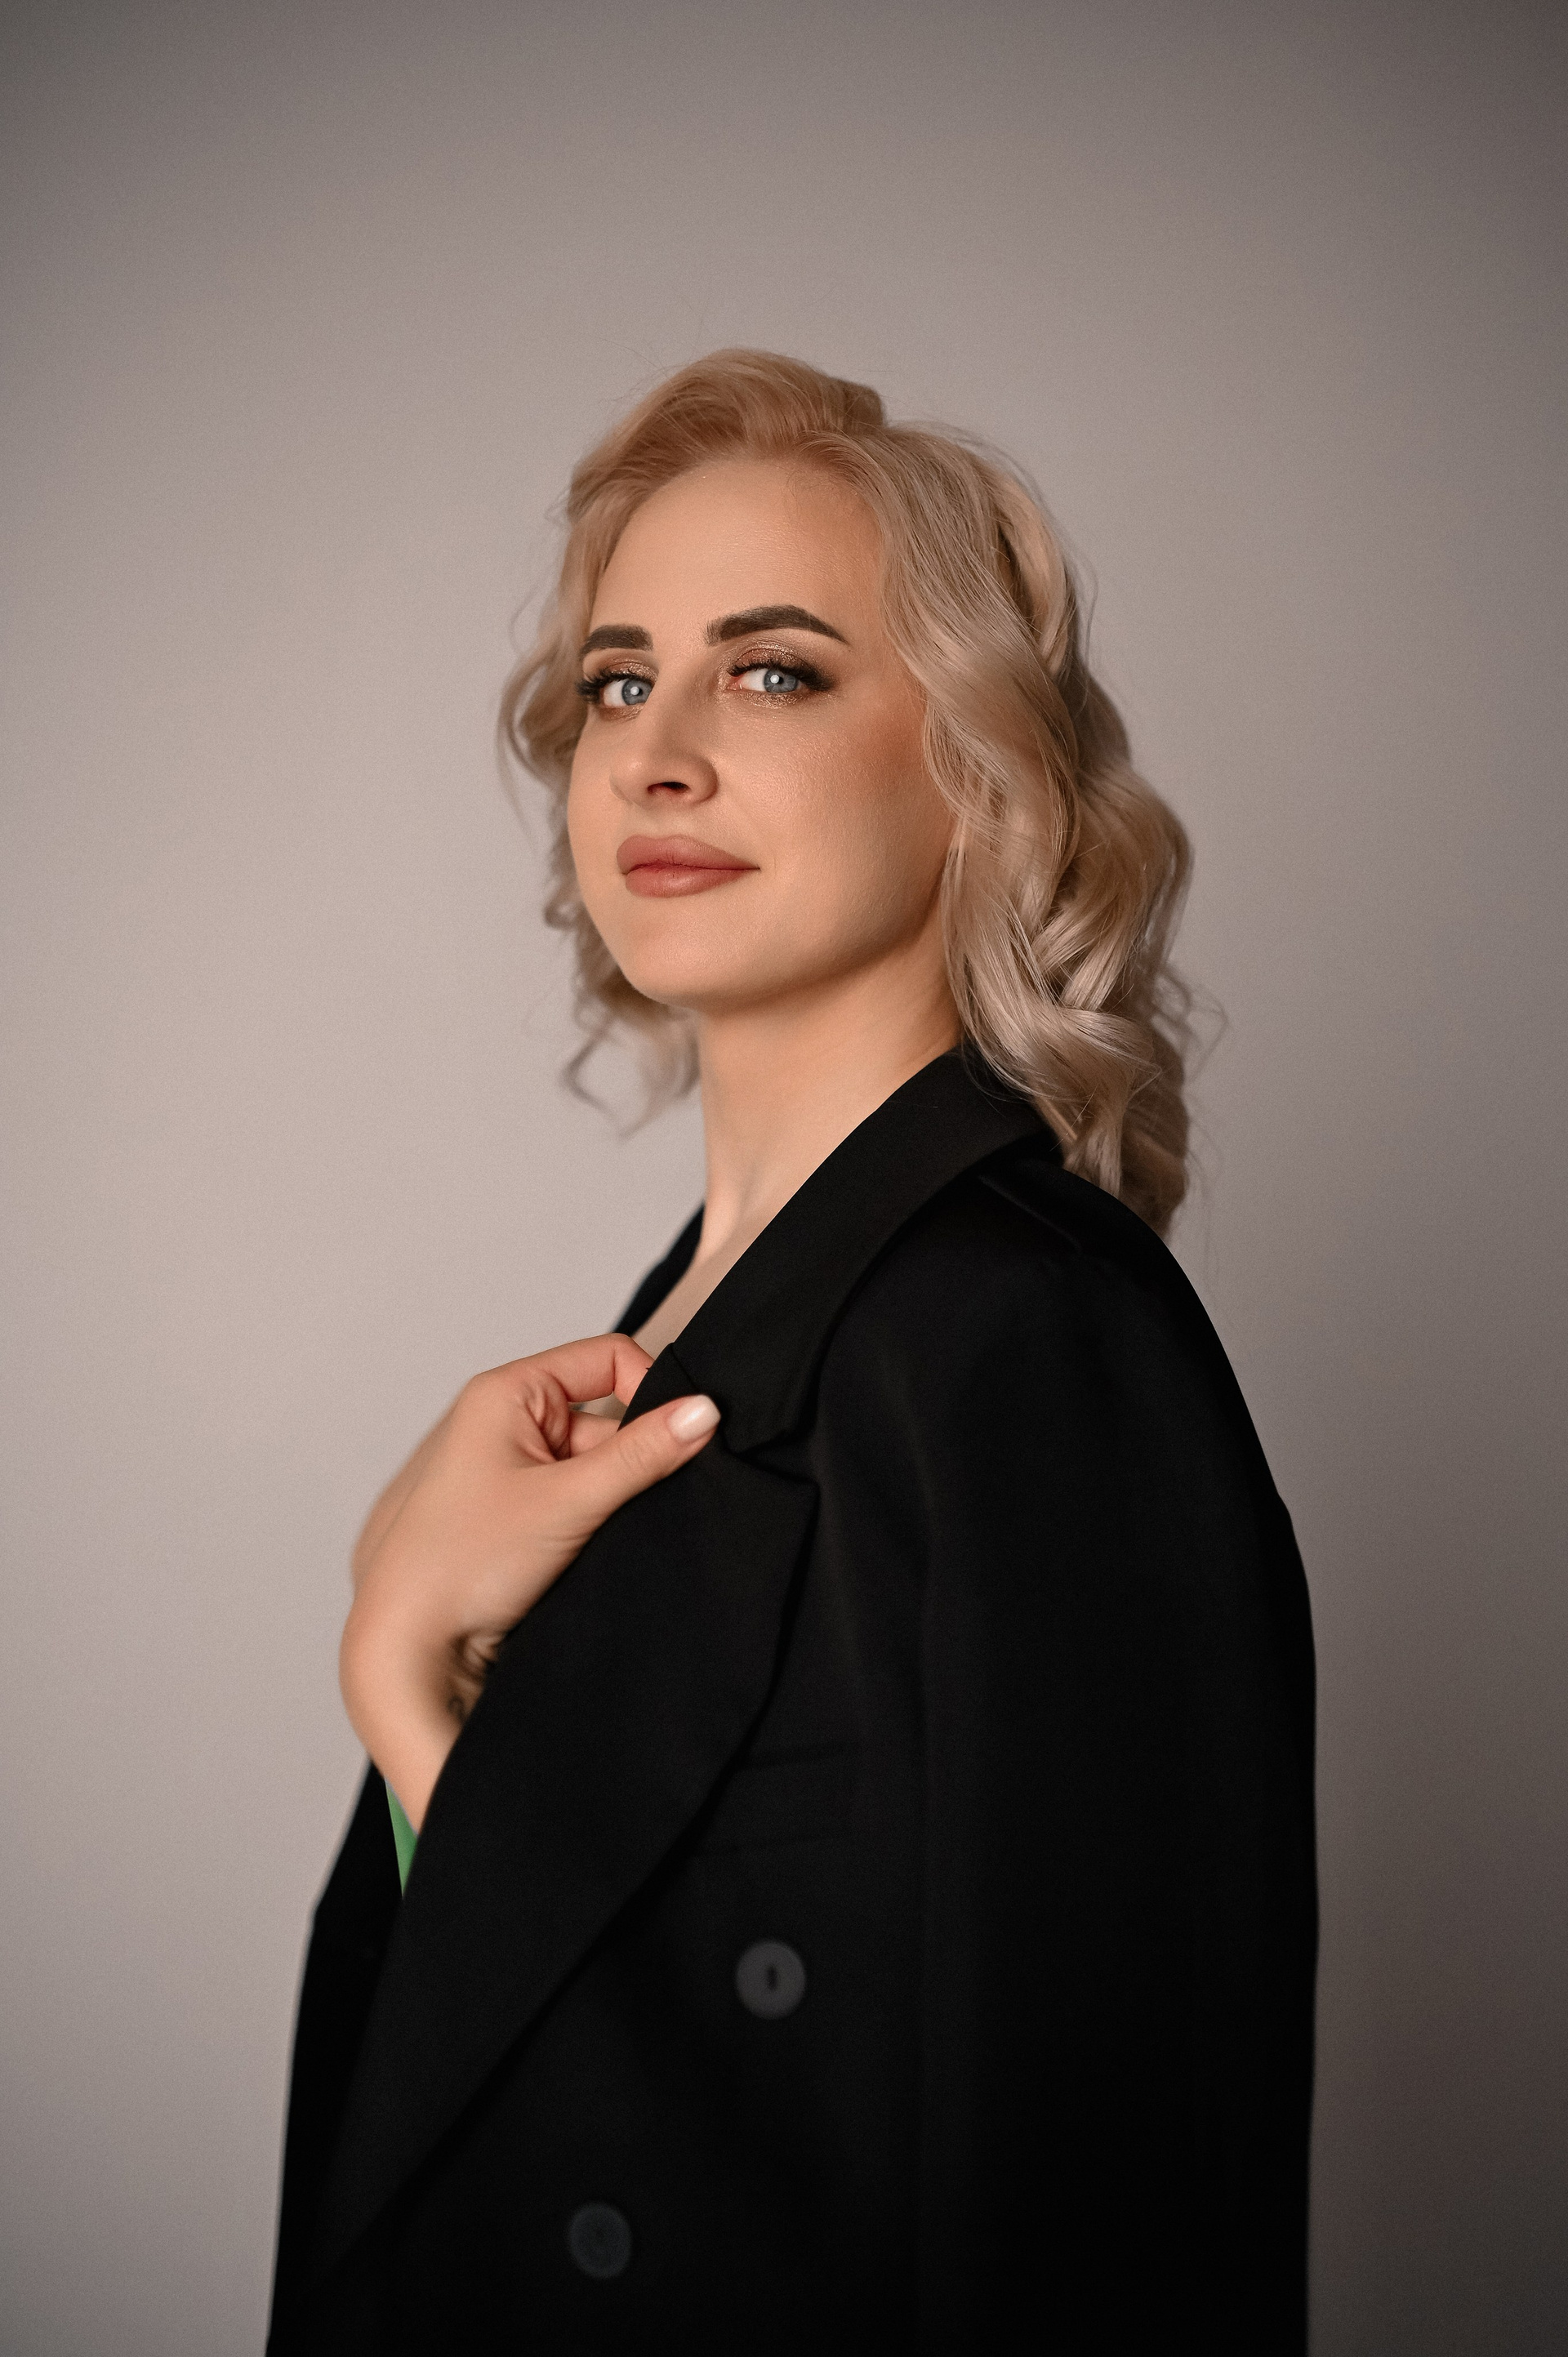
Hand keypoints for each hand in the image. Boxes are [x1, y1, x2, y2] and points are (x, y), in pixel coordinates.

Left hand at [339, 1335, 719, 1829]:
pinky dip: (592, 1525)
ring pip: (592, 1467)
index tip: (677, 1442)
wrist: (408, 1651)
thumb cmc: (460, 1565)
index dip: (651, 1391)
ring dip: (610, 1500)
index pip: (606, 1358)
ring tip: (596, 1541)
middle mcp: (502, 1423)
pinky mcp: (513, 1517)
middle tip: (630, 1507)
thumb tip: (704, 1411)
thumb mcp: (567, 1502)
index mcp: (504, 1394)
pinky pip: (574, 1502)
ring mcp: (506, 1472)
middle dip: (630, 1463)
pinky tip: (585, 1556)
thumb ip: (642, 1454)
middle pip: (605, 1418)